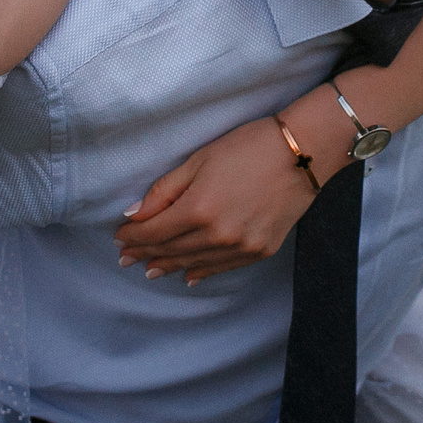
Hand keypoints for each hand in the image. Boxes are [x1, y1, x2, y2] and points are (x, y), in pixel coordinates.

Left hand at [115, 111, 333, 284]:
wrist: (303, 153)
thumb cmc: (249, 147)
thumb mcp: (199, 159)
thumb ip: (165, 190)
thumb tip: (134, 214)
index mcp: (198, 209)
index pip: (153, 232)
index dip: (132, 237)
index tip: (119, 237)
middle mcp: (217, 235)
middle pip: (170, 251)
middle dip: (145, 253)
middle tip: (126, 258)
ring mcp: (240, 247)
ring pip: (194, 263)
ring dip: (169, 266)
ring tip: (150, 270)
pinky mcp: (260, 251)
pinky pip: (222, 268)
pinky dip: (201, 272)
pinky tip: (188, 275)